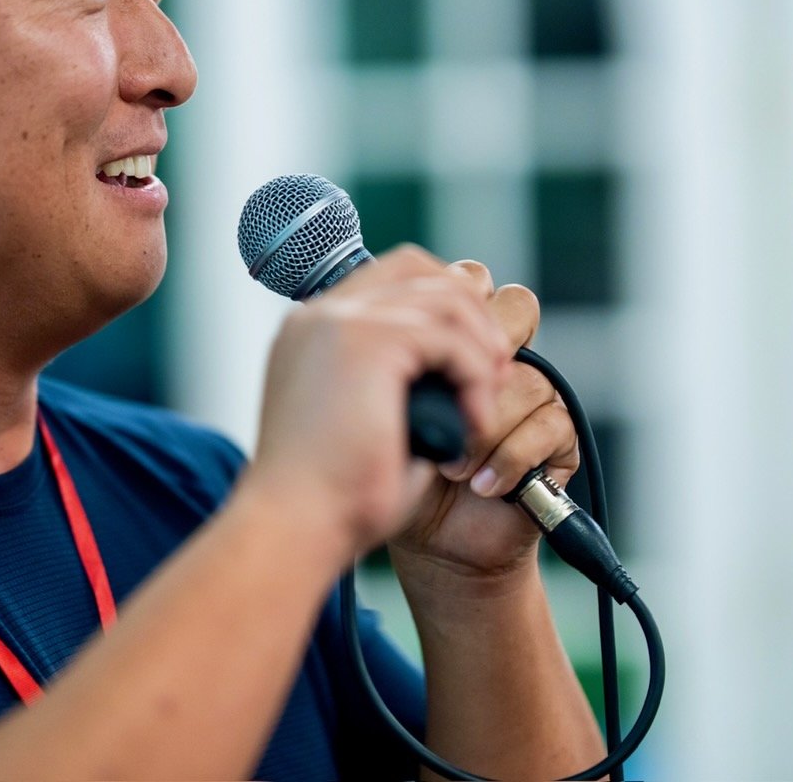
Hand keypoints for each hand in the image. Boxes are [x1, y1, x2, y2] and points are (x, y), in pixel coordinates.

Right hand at [246, 246, 512, 561]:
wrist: (296, 525)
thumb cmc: (329, 497)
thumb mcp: (363, 421)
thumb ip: (398, 381)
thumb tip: (464, 367)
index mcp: (310, 331)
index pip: (387, 277)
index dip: (441, 303)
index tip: (473, 356)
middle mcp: (319, 315)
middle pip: (417, 266)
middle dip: (470, 311)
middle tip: (495, 368)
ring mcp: (338, 321)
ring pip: (443, 297)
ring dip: (480, 348)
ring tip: (488, 401)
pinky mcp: (365, 341)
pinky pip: (449, 338)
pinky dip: (475, 378)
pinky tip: (475, 422)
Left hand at [387, 259, 580, 588]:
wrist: (414, 537)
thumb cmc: (377, 462)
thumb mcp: (366, 389)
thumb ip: (387, 336)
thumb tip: (404, 309)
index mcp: (446, 331)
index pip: (469, 280)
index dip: (451, 304)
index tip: (415, 351)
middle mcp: (492, 355)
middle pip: (515, 307)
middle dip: (478, 349)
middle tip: (443, 395)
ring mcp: (527, 396)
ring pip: (528, 374)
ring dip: (483, 426)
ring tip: (450, 465)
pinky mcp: (554, 443)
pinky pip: (552, 425)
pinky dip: (510, 458)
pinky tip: (479, 485)